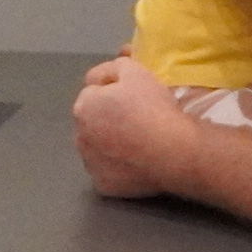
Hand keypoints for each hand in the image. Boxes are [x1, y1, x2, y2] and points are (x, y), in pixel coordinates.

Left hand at [75, 56, 186, 199]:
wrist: (173, 151)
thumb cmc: (153, 108)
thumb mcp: (135, 72)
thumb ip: (115, 66)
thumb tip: (105, 74)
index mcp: (83, 107)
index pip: (94, 93)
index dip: (114, 91)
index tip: (134, 96)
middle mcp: (79, 137)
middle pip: (93, 122)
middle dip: (107, 118)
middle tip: (138, 119)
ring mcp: (89, 164)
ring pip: (98, 148)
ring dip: (110, 143)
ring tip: (138, 141)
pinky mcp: (103, 186)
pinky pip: (108, 171)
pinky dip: (118, 167)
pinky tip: (137, 162)